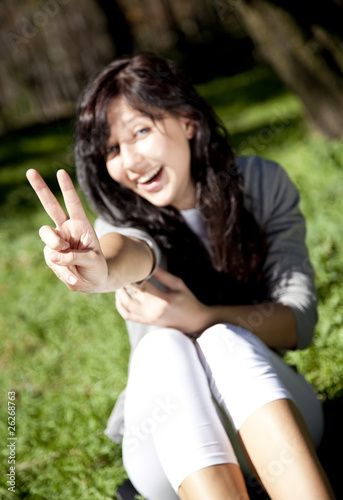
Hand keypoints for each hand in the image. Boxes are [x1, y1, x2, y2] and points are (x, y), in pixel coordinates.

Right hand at [26, 169, 108, 291]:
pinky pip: (52, 260)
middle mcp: (67, 228)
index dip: (67, 189)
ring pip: (47, 235)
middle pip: (51, 206)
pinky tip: (74, 278)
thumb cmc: (97, 267)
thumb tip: (54, 255)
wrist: (93, 282)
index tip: (60, 172)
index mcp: (81, 225)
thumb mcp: (93, 261)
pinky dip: (64, 272)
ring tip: (71, 263)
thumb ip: (75, 257)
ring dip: (57, 248)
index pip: (73, 204)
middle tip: (31, 171)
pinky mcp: (50, 255)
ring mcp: (56, 241)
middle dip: (41, 188)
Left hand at [115, 267, 212, 334]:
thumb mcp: (179, 285)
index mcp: (163, 300)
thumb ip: (164, 275)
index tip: (130, 266)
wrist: (193, 322)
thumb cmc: (187, 300)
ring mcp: (147, 318)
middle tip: (122, 271)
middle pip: (131, 295)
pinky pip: (126, 315)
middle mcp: (153, 311)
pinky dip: (119, 305)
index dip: (134, 275)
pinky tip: (120, 295)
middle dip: (124, 282)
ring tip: (121, 281)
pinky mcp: (145, 321)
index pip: (143, 285)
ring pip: (125, 305)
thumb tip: (151, 264)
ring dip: (119, 292)